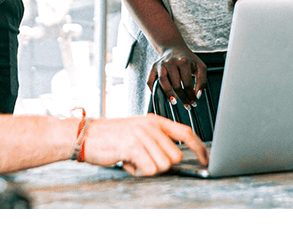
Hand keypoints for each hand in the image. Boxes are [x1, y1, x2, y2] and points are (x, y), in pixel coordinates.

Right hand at [82, 114, 208, 175]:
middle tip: (144, 158)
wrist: (86, 134)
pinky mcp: (132, 146)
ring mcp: (141, 134)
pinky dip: (139, 171)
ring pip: (163, 165)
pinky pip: (150, 169)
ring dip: (148, 168)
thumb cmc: (112, 136)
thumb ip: (157, 139)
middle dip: (162, 163)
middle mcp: (150, 125)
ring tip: (133, 159)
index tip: (206, 159)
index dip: (199, 147)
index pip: (185, 132)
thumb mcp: (138, 131)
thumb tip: (176, 156)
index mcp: (154, 120)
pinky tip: (127, 161)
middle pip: (176, 156)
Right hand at [147, 47, 207, 108]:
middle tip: (187, 105)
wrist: (174, 47)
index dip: (191, 95)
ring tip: (174, 102)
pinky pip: (150, 80)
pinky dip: (152, 89)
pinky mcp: (153, 67)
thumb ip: (202, 81)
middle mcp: (171, 62)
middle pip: (176, 84)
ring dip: (168, 94)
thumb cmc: (188, 60)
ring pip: (163, 81)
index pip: (187, 83)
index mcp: (183, 61)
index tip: (194, 102)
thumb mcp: (200, 67)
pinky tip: (159, 96)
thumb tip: (197, 96)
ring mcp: (161, 64)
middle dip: (182, 97)